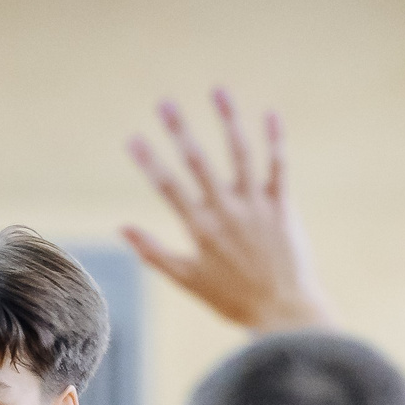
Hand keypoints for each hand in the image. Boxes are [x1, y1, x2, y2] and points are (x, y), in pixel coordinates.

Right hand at [125, 90, 334, 334]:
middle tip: (164, 102)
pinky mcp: (282, 207)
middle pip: (198, 163)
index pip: (168, 187)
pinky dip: (275, 140)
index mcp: (201, 229)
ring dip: (228, 120)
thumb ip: (154, 253)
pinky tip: (268, 114)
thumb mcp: (187, 281)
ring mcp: (256, 207)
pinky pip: (279, 166)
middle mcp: (226, 212)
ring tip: (217, 91)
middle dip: (180, 130)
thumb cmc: (233, 300)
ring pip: (240, 154)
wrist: (283, 314)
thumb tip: (122, 228)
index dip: (148, 161)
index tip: (132, 137)